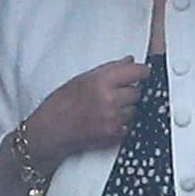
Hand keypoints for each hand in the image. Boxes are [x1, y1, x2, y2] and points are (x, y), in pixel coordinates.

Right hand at [23, 57, 149, 160]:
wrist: (51, 131)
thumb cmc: (60, 104)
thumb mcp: (81, 79)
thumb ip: (108, 69)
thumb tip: (129, 61)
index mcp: (100, 81)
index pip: (136, 72)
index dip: (142, 72)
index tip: (144, 72)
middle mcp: (109, 99)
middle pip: (137, 92)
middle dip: (130, 92)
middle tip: (116, 93)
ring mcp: (113, 118)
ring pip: (135, 110)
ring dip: (126, 109)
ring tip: (107, 109)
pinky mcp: (114, 134)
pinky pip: (129, 125)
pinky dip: (122, 123)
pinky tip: (106, 120)